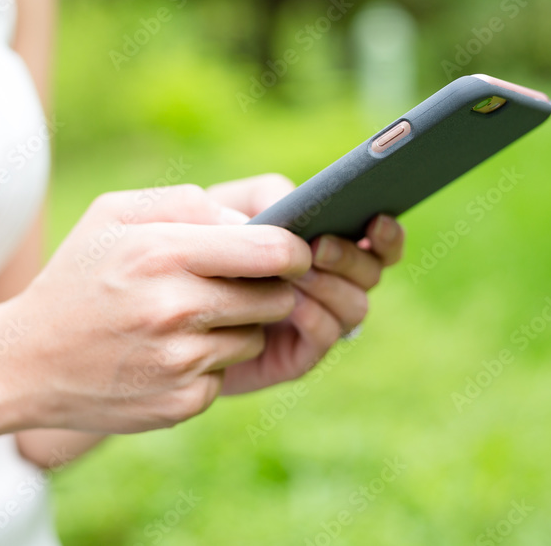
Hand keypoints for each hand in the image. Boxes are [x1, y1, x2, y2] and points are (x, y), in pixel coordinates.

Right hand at [2, 185, 311, 433]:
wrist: (24, 363)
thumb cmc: (77, 278)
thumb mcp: (112, 216)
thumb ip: (184, 202)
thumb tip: (247, 221)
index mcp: (162, 253)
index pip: (270, 250)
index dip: (293, 251)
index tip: (293, 253)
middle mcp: (175, 308)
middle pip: (273, 297)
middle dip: (264, 289)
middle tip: (231, 287)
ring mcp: (179, 361)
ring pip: (254, 338)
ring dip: (235, 328)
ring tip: (186, 321)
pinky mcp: (181, 402)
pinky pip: (227, 374)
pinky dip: (209, 365)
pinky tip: (169, 355)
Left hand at [206, 174, 404, 394]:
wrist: (164, 301)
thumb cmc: (199, 243)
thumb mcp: (230, 206)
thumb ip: (266, 195)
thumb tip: (297, 205)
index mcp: (327, 246)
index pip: (377, 243)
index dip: (386, 234)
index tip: (376, 218)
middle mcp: (332, 284)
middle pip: (371, 274)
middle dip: (352, 258)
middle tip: (321, 246)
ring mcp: (318, 321)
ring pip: (355, 306)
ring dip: (332, 285)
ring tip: (300, 272)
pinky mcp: (296, 356)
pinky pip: (325, 337)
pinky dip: (314, 316)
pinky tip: (292, 304)